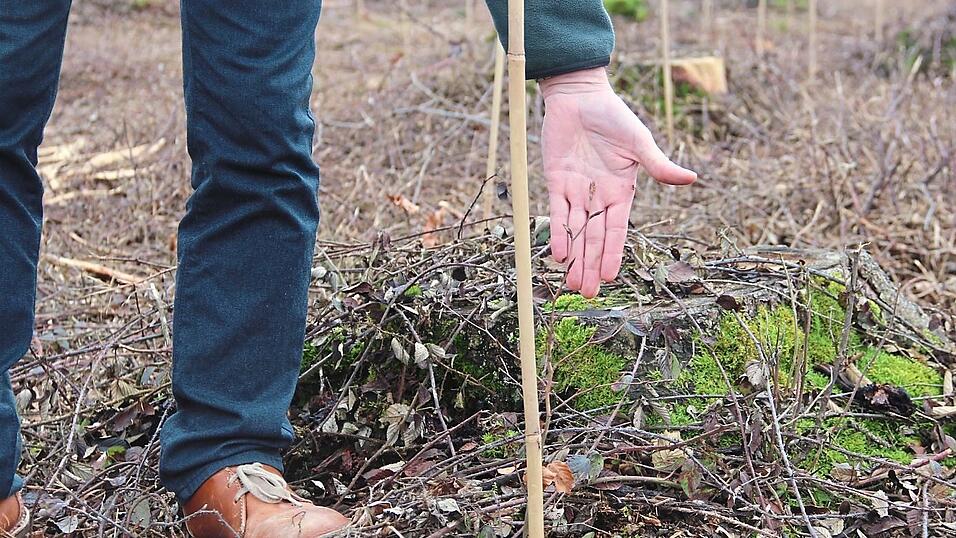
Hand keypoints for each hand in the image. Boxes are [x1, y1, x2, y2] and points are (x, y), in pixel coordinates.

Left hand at [540, 67, 696, 297]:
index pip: (615, 229)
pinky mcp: (555, 181)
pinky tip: (558, 255)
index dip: (612, 253)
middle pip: (593, 237)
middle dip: (590, 265)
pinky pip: (556, 212)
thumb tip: (691, 179)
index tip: (609, 277)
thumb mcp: (638, 141)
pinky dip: (557, 233)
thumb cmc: (613, 115)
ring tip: (572, 284)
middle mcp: (598, 196)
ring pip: (574, 231)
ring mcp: (576, 190)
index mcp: (621, 190)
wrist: (578, 95)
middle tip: (586, 293)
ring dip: (574, 257)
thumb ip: (658, 164)